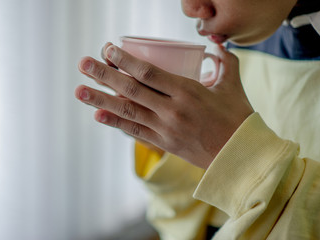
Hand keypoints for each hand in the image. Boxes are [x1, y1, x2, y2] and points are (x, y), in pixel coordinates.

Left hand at [75, 43, 252, 168]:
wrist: (240, 155)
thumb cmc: (237, 118)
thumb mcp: (233, 85)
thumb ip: (225, 62)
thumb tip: (218, 45)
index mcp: (187, 91)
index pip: (148, 72)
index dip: (125, 60)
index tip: (107, 49)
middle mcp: (172, 109)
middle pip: (131, 89)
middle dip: (104, 75)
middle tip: (82, 63)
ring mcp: (165, 128)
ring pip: (128, 111)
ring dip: (101, 100)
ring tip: (79, 90)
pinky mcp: (163, 143)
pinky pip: (135, 131)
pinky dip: (116, 123)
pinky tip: (98, 115)